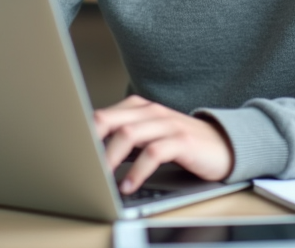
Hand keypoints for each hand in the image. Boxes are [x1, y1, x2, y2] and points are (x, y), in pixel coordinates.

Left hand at [93, 95, 234, 193]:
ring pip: (129, 133)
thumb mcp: (150, 137)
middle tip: (79, 163)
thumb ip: (125, 139)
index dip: (83, 134)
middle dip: (90, 141)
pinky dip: (138, 170)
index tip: (69, 153)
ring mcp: (167, 124)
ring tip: (101, 178)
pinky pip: (154, 153)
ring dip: (111, 158)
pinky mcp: (182, 141)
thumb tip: (92, 154)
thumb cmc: (182, 143)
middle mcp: (151, 112)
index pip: (103, 115)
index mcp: (139, 108)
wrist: (224, 145)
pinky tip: (129, 185)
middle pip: (109, 119)